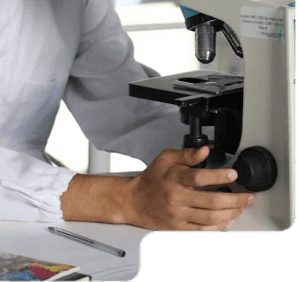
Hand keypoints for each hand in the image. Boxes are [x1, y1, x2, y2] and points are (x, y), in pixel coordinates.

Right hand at [124, 146, 254, 231]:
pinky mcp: (179, 227)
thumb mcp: (165, 158)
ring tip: (242, 207)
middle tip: (248, 196)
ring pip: (210, 217)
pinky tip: (228, 220)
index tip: (233, 174)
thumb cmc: (150, 179)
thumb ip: (187, 154)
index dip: (219, 176)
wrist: (133, 201)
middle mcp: (177, 198)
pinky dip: (218, 226)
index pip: (199, 177)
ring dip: (231, 213)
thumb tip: (205, 151)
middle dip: (235, 199)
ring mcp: (178, 214)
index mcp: (175, 178)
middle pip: (211, 201)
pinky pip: (203, 230)